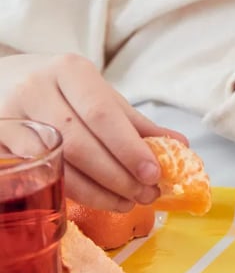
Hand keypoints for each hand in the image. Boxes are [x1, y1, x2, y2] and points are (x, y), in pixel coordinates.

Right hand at [3, 53, 187, 210]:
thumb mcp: (94, 93)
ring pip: (59, 165)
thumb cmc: (57, 88)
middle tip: (145, 194)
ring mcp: (12, 118)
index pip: (102, 113)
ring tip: (127, 201)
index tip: (153, 173)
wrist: (1, 80)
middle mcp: (37, 90)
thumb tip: (179, 145)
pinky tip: (94, 199)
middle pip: (81, 143)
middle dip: (118, 175)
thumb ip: (132, 120)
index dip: (129, 147)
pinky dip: (70, 192)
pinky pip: (39, 176)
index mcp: (68, 70)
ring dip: (98, 191)